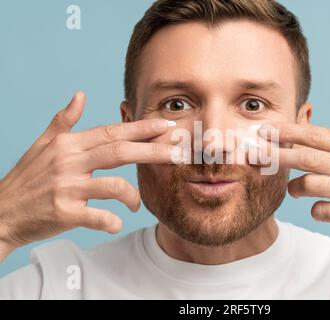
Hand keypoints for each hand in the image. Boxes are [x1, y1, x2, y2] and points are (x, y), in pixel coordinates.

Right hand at [0, 92, 178, 259]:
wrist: (1, 213)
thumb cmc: (26, 179)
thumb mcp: (42, 144)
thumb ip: (63, 120)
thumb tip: (80, 95)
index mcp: (68, 144)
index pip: (112, 131)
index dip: (142, 128)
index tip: (166, 125)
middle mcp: (69, 162)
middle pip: (120, 152)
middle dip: (154, 151)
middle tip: (180, 153)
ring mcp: (66, 187)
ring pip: (113, 186)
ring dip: (133, 195)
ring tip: (137, 203)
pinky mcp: (63, 213)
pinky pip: (97, 217)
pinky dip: (112, 221)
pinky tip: (117, 223)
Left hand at [259, 86, 329, 248]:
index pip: (317, 135)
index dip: (288, 132)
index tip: (265, 129)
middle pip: (306, 157)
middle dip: (275, 154)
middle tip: (252, 154)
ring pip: (310, 185)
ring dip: (294, 187)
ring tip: (293, 188)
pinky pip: (322, 210)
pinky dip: (315, 209)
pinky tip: (319, 208)